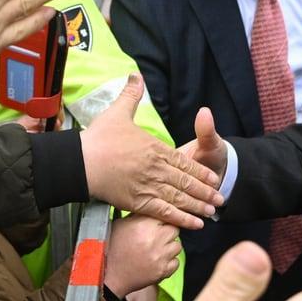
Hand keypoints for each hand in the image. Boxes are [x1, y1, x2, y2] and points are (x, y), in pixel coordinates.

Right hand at [80, 75, 221, 228]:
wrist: (81, 162)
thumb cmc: (99, 139)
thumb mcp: (117, 112)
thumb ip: (130, 95)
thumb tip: (136, 75)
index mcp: (155, 149)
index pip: (184, 162)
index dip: (200, 171)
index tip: (213, 177)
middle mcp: (157, 168)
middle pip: (187, 181)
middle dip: (205, 191)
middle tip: (220, 199)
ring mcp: (149, 186)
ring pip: (180, 198)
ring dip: (198, 206)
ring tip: (212, 212)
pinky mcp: (139, 202)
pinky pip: (165, 212)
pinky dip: (182, 219)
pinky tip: (194, 224)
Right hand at [104, 214, 180, 297]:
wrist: (109, 274)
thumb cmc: (113, 249)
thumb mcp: (121, 225)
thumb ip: (138, 216)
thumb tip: (152, 210)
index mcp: (143, 224)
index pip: (166, 216)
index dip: (161, 221)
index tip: (157, 226)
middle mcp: (154, 238)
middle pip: (174, 230)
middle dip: (167, 233)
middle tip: (157, 239)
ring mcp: (160, 255)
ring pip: (177, 246)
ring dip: (169, 248)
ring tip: (157, 251)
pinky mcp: (163, 270)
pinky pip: (176, 262)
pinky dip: (169, 263)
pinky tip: (158, 261)